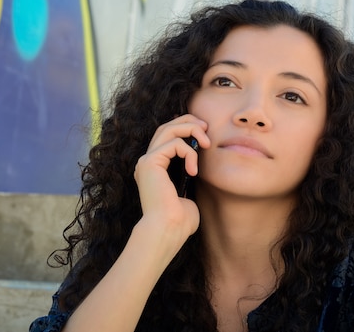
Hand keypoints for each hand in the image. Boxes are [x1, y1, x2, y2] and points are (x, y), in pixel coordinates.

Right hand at [133, 114, 209, 246]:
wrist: (168, 230)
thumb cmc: (179, 221)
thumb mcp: (189, 193)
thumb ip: (189, 178)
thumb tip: (196, 171)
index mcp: (154, 168)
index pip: (166, 137)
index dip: (185, 128)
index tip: (204, 132)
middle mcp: (147, 162)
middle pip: (165, 127)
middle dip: (187, 121)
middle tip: (205, 126)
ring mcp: (146, 161)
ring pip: (167, 129)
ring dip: (191, 130)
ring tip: (207, 143)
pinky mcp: (150, 162)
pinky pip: (174, 144)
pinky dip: (189, 153)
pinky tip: (194, 171)